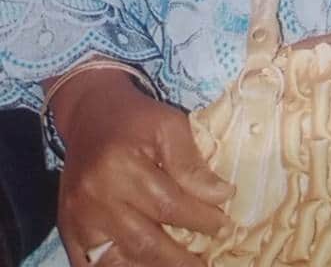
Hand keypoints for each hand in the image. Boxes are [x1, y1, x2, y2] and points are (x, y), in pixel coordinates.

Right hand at [51, 68, 233, 266]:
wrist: (90, 115)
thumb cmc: (135, 119)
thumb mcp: (169, 125)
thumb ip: (191, 163)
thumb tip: (221, 196)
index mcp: (120, 166)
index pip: (169, 206)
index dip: (201, 220)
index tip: (225, 226)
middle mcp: (95, 198)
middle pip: (145, 242)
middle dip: (181, 258)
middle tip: (207, 262)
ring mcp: (77, 219)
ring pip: (121, 261)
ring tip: (184, 266)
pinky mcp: (69, 231)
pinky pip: (95, 266)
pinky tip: (150, 266)